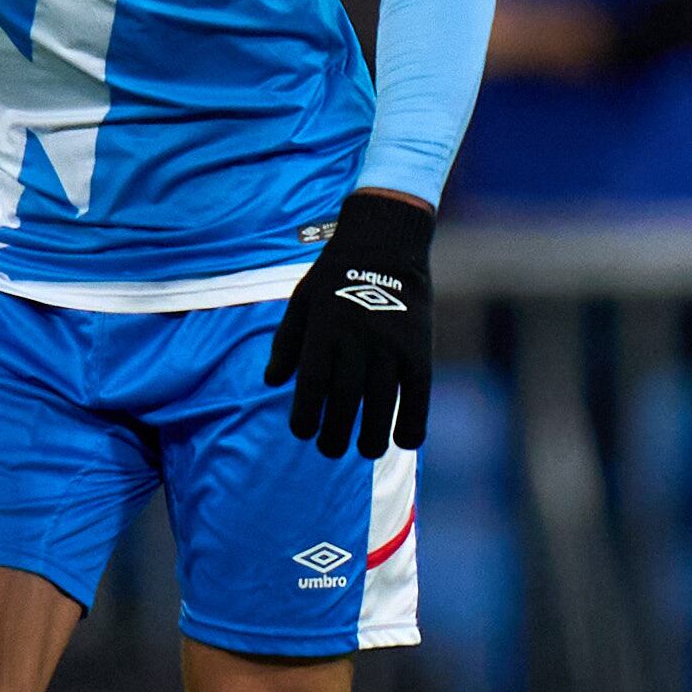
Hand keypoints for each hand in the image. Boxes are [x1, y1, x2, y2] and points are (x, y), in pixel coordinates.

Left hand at [262, 190, 433, 462]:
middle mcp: (356, 342)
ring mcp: (390, 346)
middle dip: (335, 435)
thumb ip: (286, 342)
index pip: (312, 386)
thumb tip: (272, 382)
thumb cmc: (335, 275)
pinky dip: (412, 422)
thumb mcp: (302, 301)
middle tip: (330, 450)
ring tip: (365, 450)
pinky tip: (404, 441)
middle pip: (344, 403)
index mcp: (324, 331)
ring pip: (381, 405)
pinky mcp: (419, 349)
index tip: (302, 433)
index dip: (306, 417)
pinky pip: (418, 395)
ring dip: (372, 437)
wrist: (385, 242)